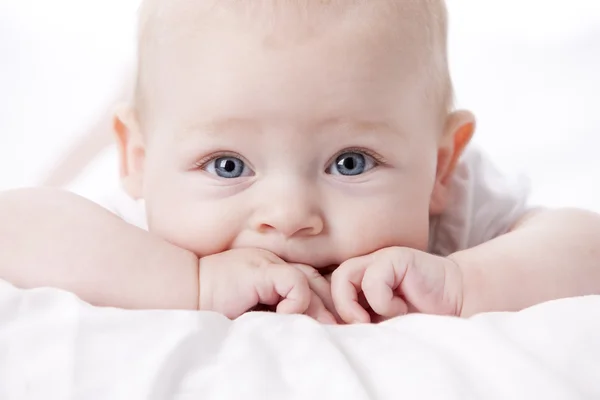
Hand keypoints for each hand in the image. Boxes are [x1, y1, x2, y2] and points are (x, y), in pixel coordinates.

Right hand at [198, 248, 336, 323]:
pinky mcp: (261, 270)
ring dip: (317, 309)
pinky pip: (295, 282)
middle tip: (339, 330)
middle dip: (330, 307)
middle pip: (318, 281)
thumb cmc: (213, 306)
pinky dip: (297, 302)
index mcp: (273, 270)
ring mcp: (269, 263)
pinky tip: (285, 315)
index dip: (325, 304)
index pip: (313, 282)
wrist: (185, 293)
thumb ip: (276, 311)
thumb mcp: (253, 310)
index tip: (333, 327)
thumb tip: (309, 329)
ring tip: (317, 330)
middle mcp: (275, 262)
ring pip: (311, 281)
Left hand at [331, 247, 462, 323]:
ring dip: (354, 305)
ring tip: (374, 319)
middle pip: (327, 284)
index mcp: (356, 284)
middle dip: (338, 312)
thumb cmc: (419, 317)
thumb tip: (327, 332)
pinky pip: (372, 279)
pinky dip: (383, 300)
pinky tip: (402, 306)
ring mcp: (378, 260)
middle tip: (357, 328)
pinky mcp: (394, 258)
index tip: (341, 334)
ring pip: (343, 277)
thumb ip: (356, 322)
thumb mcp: (380, 323)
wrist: (458, 303)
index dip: (325, 313)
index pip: (323, 292)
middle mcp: (363, 269)